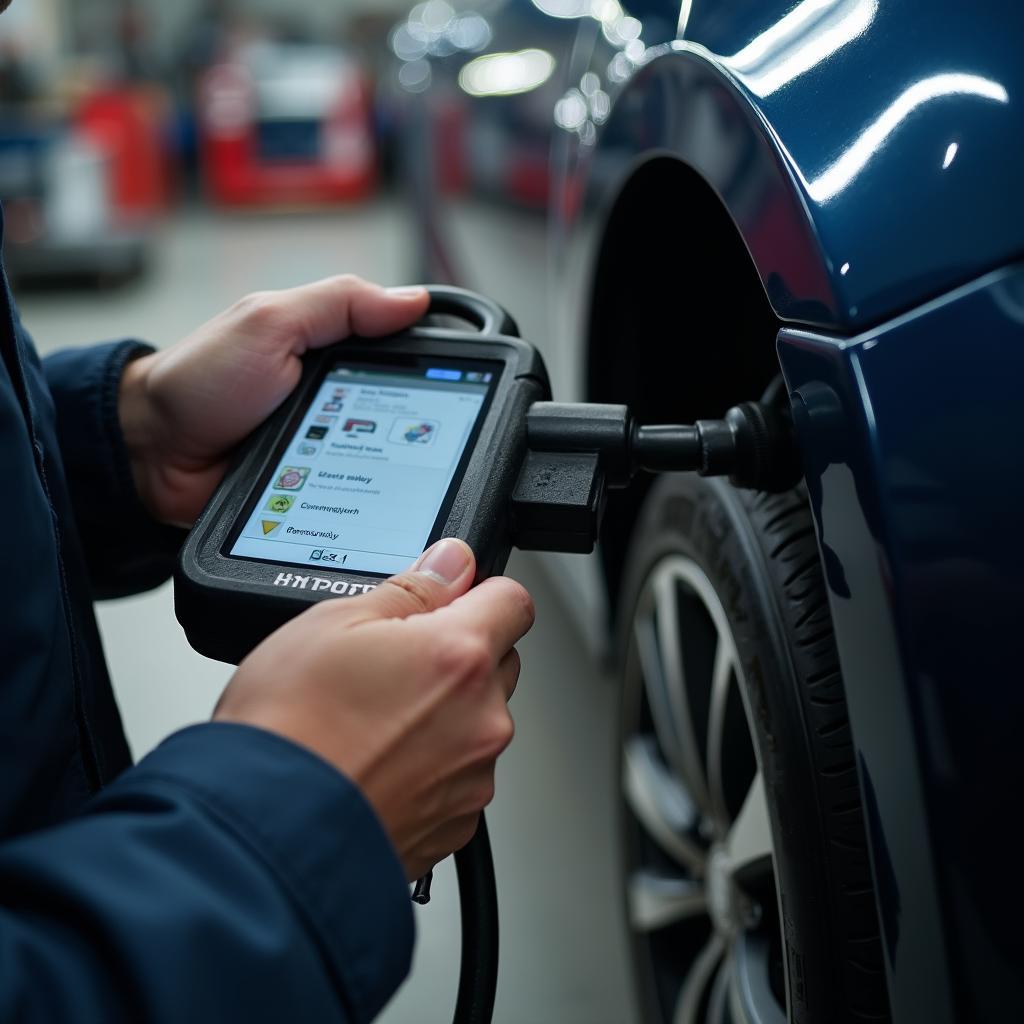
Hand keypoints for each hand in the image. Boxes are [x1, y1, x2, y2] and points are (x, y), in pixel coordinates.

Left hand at [118, 276, 429, 525]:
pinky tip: (378, 508)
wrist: (151, 454)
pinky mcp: (318, 489)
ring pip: (386, 462)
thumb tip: (413, 300)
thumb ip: (339, 305)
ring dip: (391, 471)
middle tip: (426, 443)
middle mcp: (338, 399)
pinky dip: (365, 501)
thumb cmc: (199, 381)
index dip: (435, 367)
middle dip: (416, 430)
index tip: (459, 386)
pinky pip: (356, 496)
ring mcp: (330, 446)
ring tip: (405, 481)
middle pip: (405, 414)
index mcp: (333, 350)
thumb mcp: (270, 323)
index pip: (405, 354)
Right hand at [213, 539, 533, 879]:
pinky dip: (428, 768)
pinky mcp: (452, 828)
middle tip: (392, 666)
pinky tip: (373, 763)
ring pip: (476, 724)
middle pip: (498, 664)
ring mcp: (471, 779)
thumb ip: (412, 588)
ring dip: (442, 716)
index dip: (479, 593)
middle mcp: (482, 721)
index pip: (513, 601)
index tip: (449, 601)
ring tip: (370, 723)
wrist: (261, 837)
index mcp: (460, 657)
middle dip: (458, 656)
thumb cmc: (285, 732)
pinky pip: (456, 778)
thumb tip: (451, 563)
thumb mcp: (332, 622)